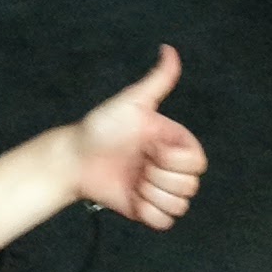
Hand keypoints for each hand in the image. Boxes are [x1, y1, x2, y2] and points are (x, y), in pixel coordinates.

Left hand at [72, 45, 205, 230]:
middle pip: (190, 187)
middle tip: (137, 165)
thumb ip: (156, 80)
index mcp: (174, 143)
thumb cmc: (101, 127)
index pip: (197, 163)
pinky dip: (149, 214)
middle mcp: (171, 168)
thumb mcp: (130, 102)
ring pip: (180, 206)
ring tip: (133, 181)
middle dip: (159, 178)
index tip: (149, 148)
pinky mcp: (148, 210)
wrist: (74, 159)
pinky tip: (132, 198)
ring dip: (152, 196)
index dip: (173, 160)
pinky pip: (165, 223)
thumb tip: (168, 49)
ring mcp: (160, 190)